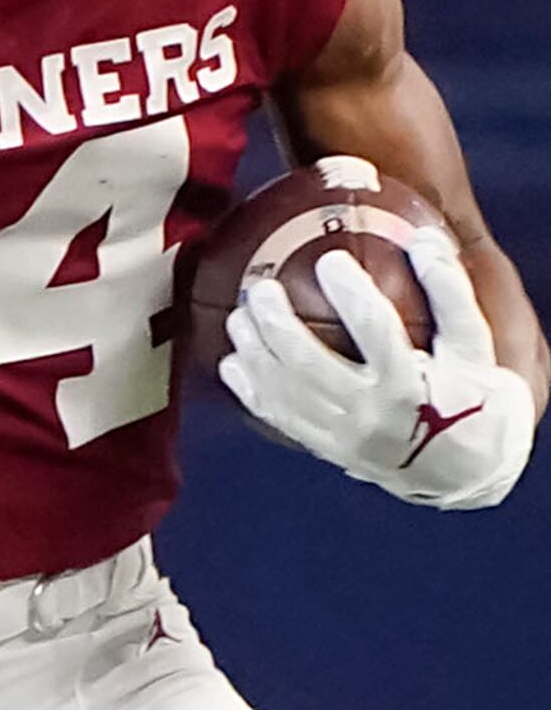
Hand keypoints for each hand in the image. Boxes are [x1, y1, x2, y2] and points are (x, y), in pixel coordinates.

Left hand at [219, 230, 533, 508]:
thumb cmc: (475, 398)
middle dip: (275, 323)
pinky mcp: (328, 450)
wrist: (469, 471)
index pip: (375, 331)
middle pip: (308, 364)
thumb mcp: (475, 348)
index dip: (351, 292)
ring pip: (283, 392)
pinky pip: (279, 419)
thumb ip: (450, 294)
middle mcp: (372, 415)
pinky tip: (232, 362)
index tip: (331, 261)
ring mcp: (344, 437)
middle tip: (260, 288)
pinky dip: (250, 390)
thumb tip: (425, 238)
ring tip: (240, 315)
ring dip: (253, 351)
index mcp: (413, 386)